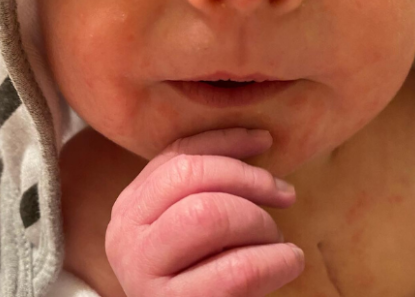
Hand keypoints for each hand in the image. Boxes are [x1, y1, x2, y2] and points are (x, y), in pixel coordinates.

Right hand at [105, 128, 304, 296]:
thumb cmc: (200, 272)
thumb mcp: (187, 225)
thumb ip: (204, 187)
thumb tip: (259, 140)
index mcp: (130, 207)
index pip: (177, 155)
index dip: (225, 141)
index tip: (265, 140)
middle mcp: (125, 236)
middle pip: (191, 177)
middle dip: (248, 179)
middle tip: (284, 195)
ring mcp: (143, 274)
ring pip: (210, 215)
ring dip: (259, 222)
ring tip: (276, 239)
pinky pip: (239, 270)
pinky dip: (276, 260)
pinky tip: (289, 261)